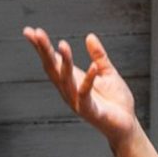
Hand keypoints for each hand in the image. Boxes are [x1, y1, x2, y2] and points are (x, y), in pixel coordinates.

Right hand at [23, 27, 139, 148]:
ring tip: (63, 45)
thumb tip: (89, 36)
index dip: (41, 48)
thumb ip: (98, 56)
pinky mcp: (90, 111)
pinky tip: (92, 67)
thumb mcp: (107, 73)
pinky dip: (89, 80)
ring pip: (66, 81)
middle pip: (53, 69)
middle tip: (37, 33)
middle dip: (45, 51)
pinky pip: (86, 94)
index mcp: (73, 81)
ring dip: (65, 63)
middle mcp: (70, 91)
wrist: (127, 125)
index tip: (30, 31)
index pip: (53, 62)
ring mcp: (78, 102)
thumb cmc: (116, 102)